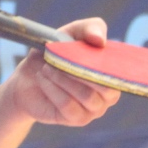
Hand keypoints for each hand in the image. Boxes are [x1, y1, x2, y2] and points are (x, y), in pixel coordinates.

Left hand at [6, 18, 120, 126]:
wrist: (27, 79)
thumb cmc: (53, 54)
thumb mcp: (68, 34)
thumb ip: (89, 28)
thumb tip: (100, 41)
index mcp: (112, 72)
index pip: (120, 72)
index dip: (105, 63)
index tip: (85, 53)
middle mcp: (109, 94)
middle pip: (107, 88)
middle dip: (80, 71)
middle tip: (57, 60)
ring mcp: (95, 109)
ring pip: (87, 97)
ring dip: (63, 79)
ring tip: (46, 69)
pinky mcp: (77, 119)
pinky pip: (69, 106)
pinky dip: (53, 89)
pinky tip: (44, 80)